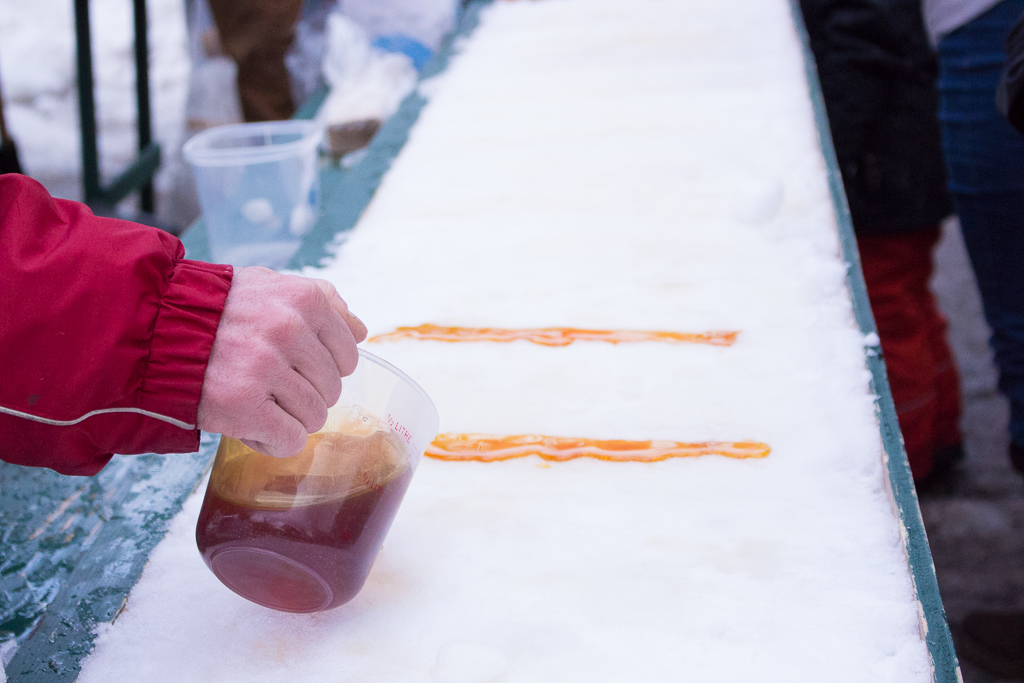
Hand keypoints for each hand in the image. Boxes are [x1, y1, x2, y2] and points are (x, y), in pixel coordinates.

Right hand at [196, 267, 367, 456]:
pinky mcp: (242, 405)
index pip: (348, 354)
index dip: (322, 367)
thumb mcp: (270, 285)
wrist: (154, 328)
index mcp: (305, 300)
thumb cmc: (218, 310)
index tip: (294, 365)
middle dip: (304, 394)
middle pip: (332, 389)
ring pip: (315, 417)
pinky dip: (273, 440)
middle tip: (269, 384)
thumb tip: (361, 331)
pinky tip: (251, 424)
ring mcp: (265, 368)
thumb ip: (321, 300)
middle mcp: (289, 330)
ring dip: (289, 418)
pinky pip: (289, 440)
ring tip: (257, 401)